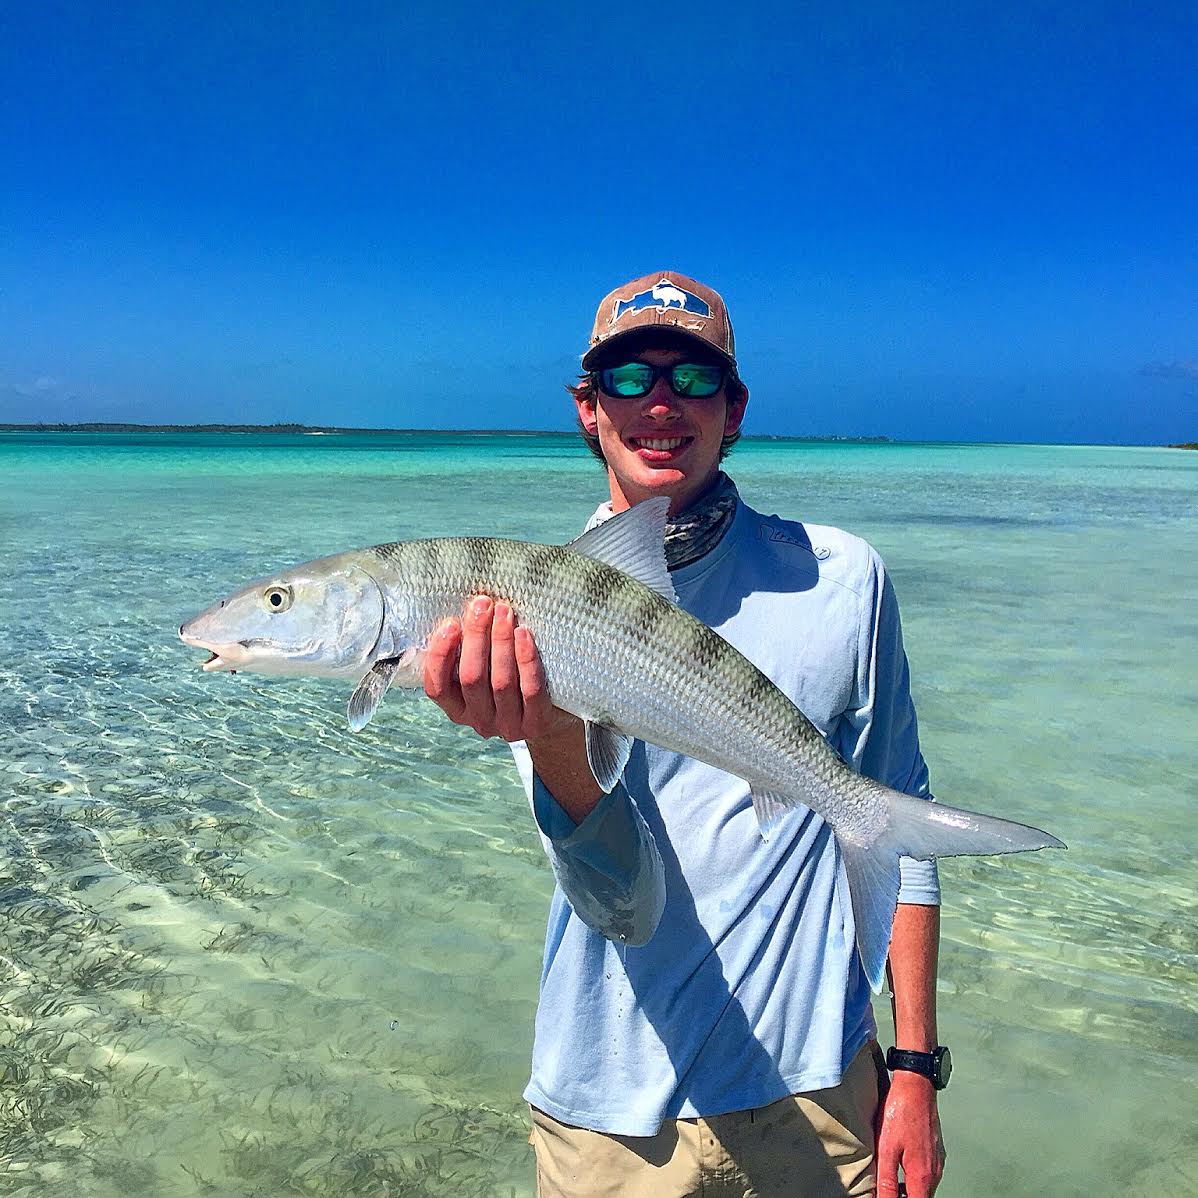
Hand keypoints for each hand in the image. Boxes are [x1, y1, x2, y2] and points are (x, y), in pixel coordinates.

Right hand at [423, 594, 574, 742]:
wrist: (555, 714)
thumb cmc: (512, 679)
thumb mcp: (486, 669)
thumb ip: (471, 649)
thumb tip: (467, 607)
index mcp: (457, 708)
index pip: (437, 687)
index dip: (440, 655)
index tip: (451, 623)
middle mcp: (479, 721)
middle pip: (471, 678)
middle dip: (475, 636)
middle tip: (482, 605)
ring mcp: (508, 726)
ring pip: (500, 682)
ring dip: (501, 642)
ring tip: (504, 612)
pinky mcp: (536, 724)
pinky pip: (530, 689)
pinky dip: (525, 659)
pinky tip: (524, 634)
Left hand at [876, 1072, 944, 1196]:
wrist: (916, 1085)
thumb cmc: (900, 1112)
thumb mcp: (886, 1148)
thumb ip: (886, 1180)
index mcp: (923, 1175)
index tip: (889, 1197)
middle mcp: (935, 1171)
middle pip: (921, 1197)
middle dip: (905, 1197)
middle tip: (888, 1192)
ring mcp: (937, 1160)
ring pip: (925, 1187)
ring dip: (910, 1190)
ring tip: (891, 1184)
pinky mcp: (936, 1150)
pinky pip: (927, 1173)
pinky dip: (915, 1178)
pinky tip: (900, 1167)